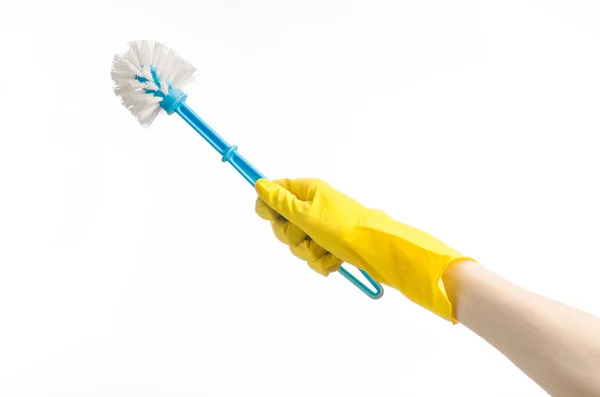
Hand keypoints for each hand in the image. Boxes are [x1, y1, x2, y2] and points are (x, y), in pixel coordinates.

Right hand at [255, 178, 472, 320]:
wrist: (377, 250)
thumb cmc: (343, 227)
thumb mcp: (306, 213)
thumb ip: (280, 202)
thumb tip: (260, 184)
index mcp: (308, 191)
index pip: (275, 193)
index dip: (270, 207)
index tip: (274, 217)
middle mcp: (313, 207)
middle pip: (283, 224)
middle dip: (293, 236)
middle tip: (308, 234)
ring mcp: (322, 228)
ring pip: (297, 245)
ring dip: (310, 251)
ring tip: (327, 248)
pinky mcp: (330, 247)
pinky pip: (313, 257)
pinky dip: (323, 261)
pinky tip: (336, 258)